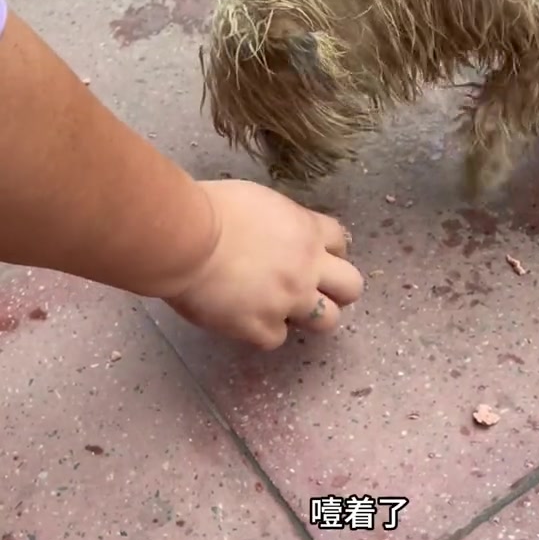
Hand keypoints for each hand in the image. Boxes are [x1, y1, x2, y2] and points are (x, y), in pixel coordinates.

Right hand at [164, 180, 363, 348]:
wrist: (185, 240)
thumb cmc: (210, 209)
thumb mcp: (259, 201)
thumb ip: (280, 222)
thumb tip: (276, 233)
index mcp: (306, 230)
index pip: (341, 243)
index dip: (329, 252)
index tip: (314, 257)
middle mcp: (307, 267)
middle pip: (351, 287)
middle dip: (337, 290)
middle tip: (312, 291)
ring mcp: (288, 301)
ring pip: (327, 321)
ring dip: (309, 316)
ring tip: (284, 311)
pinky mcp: (261, 327)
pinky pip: (277, 338)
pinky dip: (263, 331)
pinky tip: (245, 319)